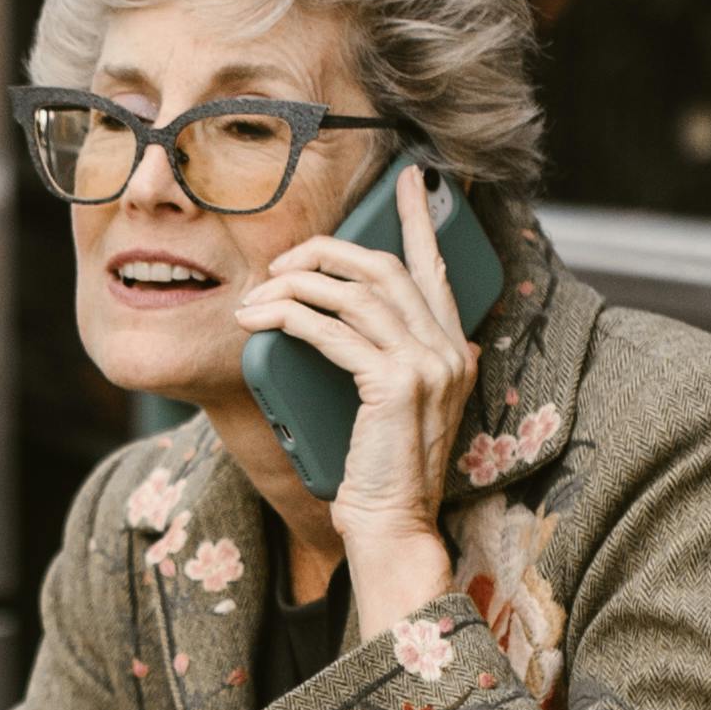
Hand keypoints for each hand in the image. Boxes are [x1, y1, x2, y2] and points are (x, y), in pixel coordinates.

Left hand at [235, 179, 482, 626]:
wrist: (392, 529)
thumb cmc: (378, 474)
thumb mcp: (386, 406)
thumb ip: (379, 360)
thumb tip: (328, 318)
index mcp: (453, 350)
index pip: (436, 269)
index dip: (418, 220)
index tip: (406, 180)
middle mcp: (449, 350)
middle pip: (385, 266)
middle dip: (327, 250)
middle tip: (283, 258)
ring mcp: (429, 365)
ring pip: (355, 291)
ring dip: (296, 283)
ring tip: (258, 295)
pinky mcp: (396, 384)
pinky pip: (334, 330)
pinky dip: (291, 316)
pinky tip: (262, 318)